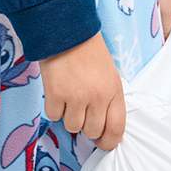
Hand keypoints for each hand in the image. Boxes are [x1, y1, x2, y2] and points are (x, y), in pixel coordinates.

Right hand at [39, 31, 125, 150]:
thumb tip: (101, 125)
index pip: (116, 129)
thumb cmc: (89, 50)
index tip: (101, 142)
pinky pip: (54, 116)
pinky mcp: (55, 94)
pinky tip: (56, 93)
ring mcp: (76, 97)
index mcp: (114, 91)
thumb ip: (108, 99)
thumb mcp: (109, 74)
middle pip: (92, 132)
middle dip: (85, 125)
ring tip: (67, 98)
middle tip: (80, 111)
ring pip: (72, 127)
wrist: (66, 29)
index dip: (108, 141)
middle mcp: (97, 97)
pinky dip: (53, 108)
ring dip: (68, 116)